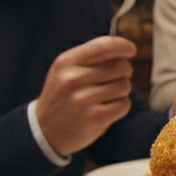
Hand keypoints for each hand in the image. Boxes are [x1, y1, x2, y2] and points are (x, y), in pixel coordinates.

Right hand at [36, 36, 136, 156]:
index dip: (123, 46)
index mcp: (67, 62)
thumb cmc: (62, 96)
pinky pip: (124, 104)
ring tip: (104, 96)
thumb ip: (91, 57)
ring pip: (125, 86)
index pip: (104, 45)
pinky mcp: (95, 117)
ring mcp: (84, 99)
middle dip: (124, 72)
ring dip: (120, 91)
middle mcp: (74, 79)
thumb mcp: (65, 70)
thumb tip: (123, 50)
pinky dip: (120, 106)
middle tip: (113, 79)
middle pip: (121, 66)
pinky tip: (105, 109)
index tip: (130, 50)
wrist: (45, 130)